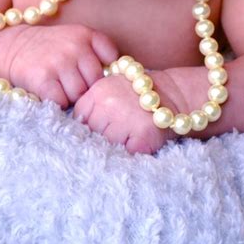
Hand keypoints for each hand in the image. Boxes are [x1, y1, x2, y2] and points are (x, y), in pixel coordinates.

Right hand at [0, 24, 118, 107]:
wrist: (14, 46)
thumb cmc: (50, 47)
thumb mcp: (76, 37)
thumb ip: (96, 51)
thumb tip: (115, 79)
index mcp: (86, 34)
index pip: (111, 58)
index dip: (103, 70)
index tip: (92, 72)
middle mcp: (74, 47)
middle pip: (96, 82)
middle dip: (86, 87)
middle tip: (73, 83)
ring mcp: (59, 63)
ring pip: (79, 95)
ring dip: (71, 97)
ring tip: (60, 87)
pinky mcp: (43, 79)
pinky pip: (62, 102)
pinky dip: (57, 102)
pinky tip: (51, 93)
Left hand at [73, 69, 188, 153]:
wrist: (170, 93)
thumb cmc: (135, 95)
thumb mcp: (109, 88)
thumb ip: (92, 105)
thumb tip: (73, 132)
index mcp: (99, 90)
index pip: (79, 117)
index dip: (88, 124)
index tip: (97, 127)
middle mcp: (110, 103)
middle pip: (91, 133)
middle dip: (101, 136)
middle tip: (117, 130)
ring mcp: (126, 119)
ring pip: (107, 146)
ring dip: (115, 146)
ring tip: (128, 135)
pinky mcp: (143, 136)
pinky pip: (126, 155)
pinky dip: (130, 153)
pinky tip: (137, 142)